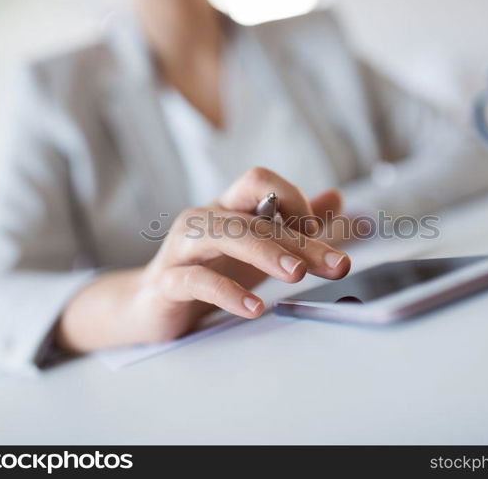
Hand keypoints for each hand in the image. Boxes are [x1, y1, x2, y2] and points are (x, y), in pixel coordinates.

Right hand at [57, 168, 350, 351]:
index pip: (260, 180)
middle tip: (336, 264)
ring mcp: (183, 248)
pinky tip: (254, 308)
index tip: (319, 232)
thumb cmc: (208, 269)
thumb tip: (335, 197)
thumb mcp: (256, 246)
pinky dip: (228, 293)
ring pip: (224, 235)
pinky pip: (197, 281)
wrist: (150, 305)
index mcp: (226, 208)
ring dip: (266, 252)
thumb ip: (294, 224)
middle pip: (253, 216)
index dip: (293, 198)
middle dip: (299, 239)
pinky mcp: (168, 282)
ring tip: (297, 274)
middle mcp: (203, 219)